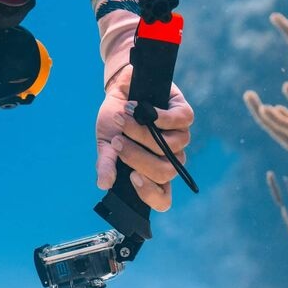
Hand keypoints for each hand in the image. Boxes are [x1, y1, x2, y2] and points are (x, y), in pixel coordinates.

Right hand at [95, 65, 193, 211]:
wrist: (121, 88)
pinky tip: (142, 109)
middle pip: (164, 172)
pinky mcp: (184, 115)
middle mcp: (169, 159)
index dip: (151, 194)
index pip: (162, 199)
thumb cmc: (115, 120)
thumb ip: (106, 163)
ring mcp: (179, 138)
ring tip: (122, 119)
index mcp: (152, 172)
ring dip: (142, 133)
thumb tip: (103, 184)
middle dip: (138, 157)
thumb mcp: (106, 143)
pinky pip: (180, 122)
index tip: (132, 177)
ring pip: (170, 147)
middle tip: (117, 142)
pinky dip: (159, 117)